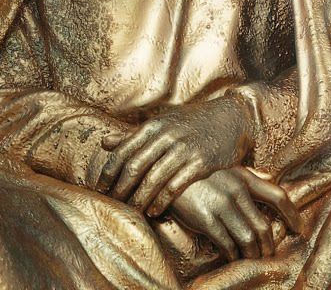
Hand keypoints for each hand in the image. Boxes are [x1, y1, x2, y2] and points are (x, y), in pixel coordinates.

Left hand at [98, 95, 254, 214]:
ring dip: (139, 198)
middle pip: (134, 166)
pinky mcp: (200, 163)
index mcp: (153, 126)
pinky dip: (161, 201)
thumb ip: (133, 135)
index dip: (108, 171)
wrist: (231, 118)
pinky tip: (154, 211)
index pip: (123, 151)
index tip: (99, 188)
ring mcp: (183, 149)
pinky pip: (175, 185)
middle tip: (112, 204)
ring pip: (153, 178)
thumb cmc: (192, 122)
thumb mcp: (162, 123)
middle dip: (120, 188)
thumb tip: (104, 142)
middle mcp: (166, 136)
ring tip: (131, 211)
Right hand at [167, 168, 289, 261]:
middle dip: (268, 246)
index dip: (292, 215)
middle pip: (264, 226)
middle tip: (267, 255)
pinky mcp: (205, 218)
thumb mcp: (222, 166)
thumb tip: (269, 179)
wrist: (161, 170)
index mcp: (243, 176)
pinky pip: (226, 243)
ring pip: (248, 238)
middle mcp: (236, 190)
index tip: (299, 228)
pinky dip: (232, 254)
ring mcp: (221, 204)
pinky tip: (230, 256)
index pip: (278, 196)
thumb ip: (245, 174)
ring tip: (250, 258)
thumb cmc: (193, 171)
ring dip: (252, 254)